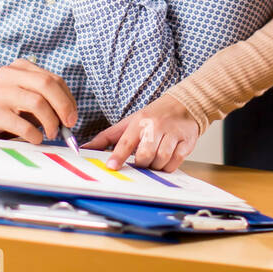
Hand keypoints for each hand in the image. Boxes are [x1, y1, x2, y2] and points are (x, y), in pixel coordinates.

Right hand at [0, 60, 77, 142]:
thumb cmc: (6, 113)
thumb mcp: (27, 101)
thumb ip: (48, 102)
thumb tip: (70, 117)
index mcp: (20, 68)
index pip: (54, 79)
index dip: (68, 99)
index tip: (72, 117)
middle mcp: (8, 74)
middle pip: (47, 85)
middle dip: (63, 106)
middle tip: (68, 125)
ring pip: (37, 102)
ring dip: (50, 122)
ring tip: (51, 133)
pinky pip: (23, 124)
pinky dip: (35, 135)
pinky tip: (35, 139)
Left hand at [83, 94, 199, 172]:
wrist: (184, 104)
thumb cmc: (153, 116)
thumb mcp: (128, 122)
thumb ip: (107, 137)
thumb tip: (85, 148)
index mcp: (140, 122)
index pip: (126, 142)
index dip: (118, 156)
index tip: (112, 167)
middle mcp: (156, 126)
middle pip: (145, 155)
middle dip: (141, 163)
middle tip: (141, 161)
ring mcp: (173, 133)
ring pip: (160, 160)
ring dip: (155, 166)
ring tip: (154, 159)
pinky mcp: (187, 141)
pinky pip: (175, 162)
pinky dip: (168, 166)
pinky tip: (166, 159)